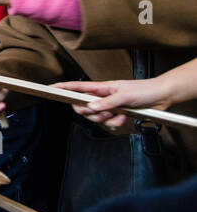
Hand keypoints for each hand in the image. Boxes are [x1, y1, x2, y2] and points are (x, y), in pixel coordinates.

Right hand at [53, 78, 171, 130]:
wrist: (161, 97)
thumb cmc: (144, 90)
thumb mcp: (125, 95)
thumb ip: (107, 102)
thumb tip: (91, 107)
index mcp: (101, 87)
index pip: (77, 87)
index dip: (63, 87)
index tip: (50, 88)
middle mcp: (102, 97)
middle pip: (82, 107)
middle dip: (91, 113)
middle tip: (103, 112)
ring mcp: (108, 106)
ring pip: (95, 117)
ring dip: (107, 119)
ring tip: (119, 114)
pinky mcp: (116, 114)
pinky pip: (107, 124)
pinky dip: (114, 124)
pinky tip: (122, 120)